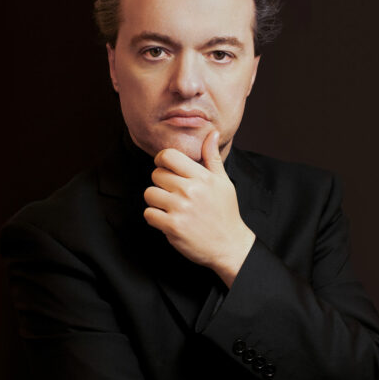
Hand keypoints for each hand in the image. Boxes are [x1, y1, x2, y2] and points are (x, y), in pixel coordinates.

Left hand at [143, 131, 255, 286]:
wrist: (229, 246)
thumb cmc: (225, 213)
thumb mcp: (223, 182)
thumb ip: (212, 158)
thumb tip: (212, 133)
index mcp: (202, 177)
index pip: (169, 156)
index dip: (162, 160)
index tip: (166, 168)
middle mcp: (190, 190)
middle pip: (156, 174)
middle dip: (161, 183)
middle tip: (173, 193)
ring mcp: (180, 209)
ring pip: (149, 193)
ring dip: (156, 200)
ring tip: (170, 206)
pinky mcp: (172, 226)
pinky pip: (149, 214)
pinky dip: (155, 217)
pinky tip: (168, 219)